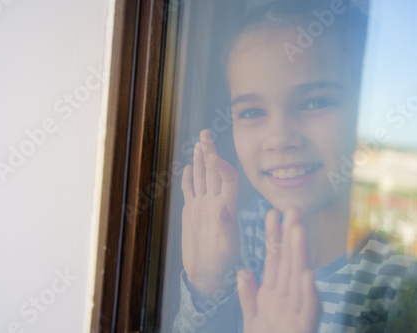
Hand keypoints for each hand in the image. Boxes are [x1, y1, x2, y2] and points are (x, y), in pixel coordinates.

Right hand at [181, 129, 239, 297]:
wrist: (205, 275)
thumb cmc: (219, 265)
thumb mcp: (225, 248)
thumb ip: (225, 227)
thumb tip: (223, 208)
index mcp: (227, 207)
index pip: (227, 178)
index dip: (221, 165)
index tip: (213, 156)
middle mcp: (216, 202)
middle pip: (214, 171)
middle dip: (210, 152)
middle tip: (206, 133)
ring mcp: (203, 206)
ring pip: (202, 177)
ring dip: (201, 159)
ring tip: (199, 142)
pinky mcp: (192, 212)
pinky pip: (191, 190)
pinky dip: (189, 178)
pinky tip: (191, 167)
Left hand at [237, 208, 318, 332]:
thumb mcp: (252, 318)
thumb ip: (248, 294)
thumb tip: (244, 271)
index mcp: (273, 293)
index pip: (274, 259)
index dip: (273, 236)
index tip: (272, 214)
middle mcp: (286, 298)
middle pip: (288, 262)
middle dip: (290, 236)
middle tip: (292, 210)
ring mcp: (295, 311)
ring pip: (297, 279)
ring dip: (298, 256)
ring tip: (298, 231)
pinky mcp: (302, 327)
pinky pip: (306, 309)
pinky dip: (307, 293)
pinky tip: (307, 275)